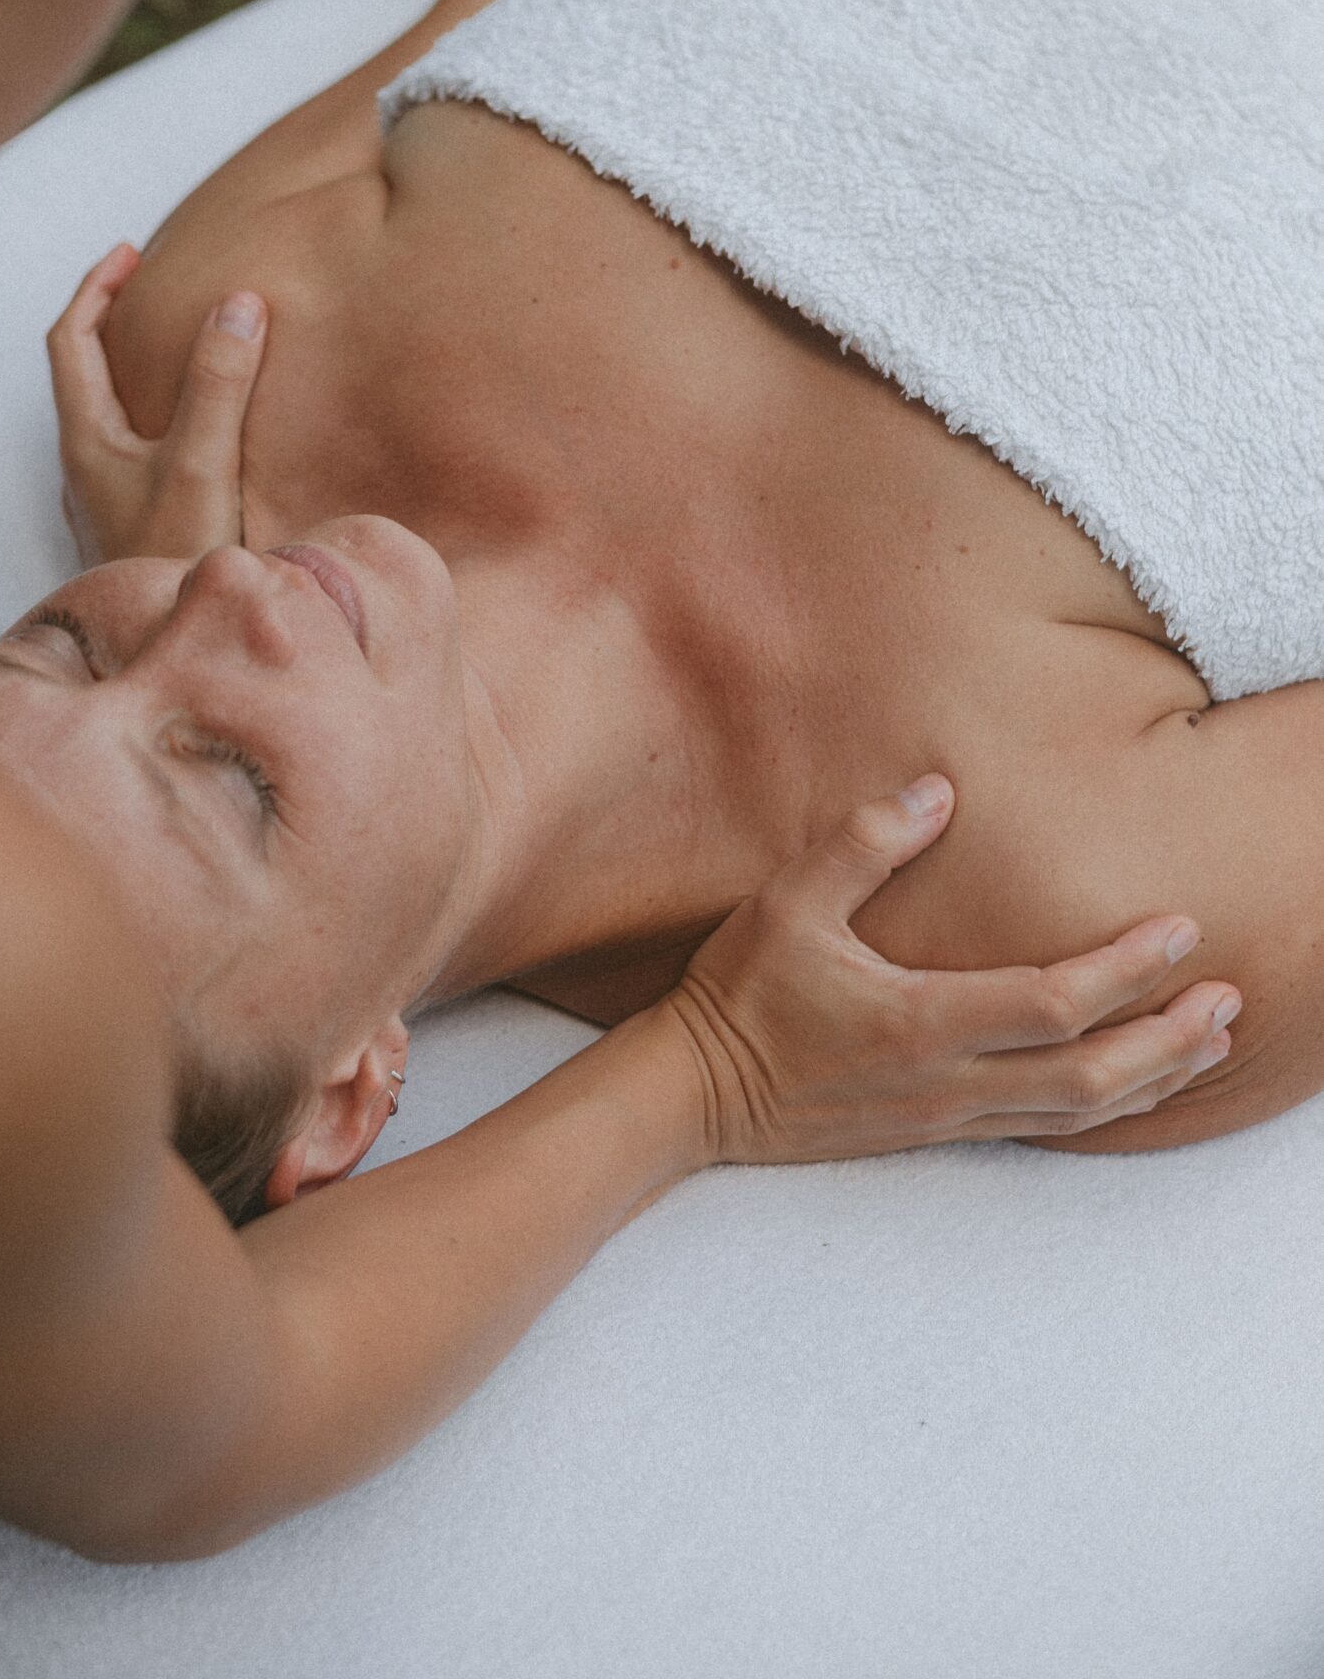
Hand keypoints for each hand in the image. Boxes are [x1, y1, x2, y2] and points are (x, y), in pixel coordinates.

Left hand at [48, 246, 267, 563]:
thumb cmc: (169, 560)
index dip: (96, 288)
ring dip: (132, 368)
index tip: (131, 253)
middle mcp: (84, 465)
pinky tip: (194, 426)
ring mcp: (104, 497)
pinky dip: (154, 411)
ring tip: (175, 343)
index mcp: (85, 438)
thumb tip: (239, 302)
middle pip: (81, 371)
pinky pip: (132, 446)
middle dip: (110, 319)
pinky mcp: (131, 523)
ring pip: (105, 412)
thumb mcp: (201, 464)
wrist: (157, 647)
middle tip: (149, 285)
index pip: (71, 339)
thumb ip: (218, 384)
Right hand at [661, 775, 1239, 1161]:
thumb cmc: (740, 993)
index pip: (1052, 1002)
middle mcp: (947, 1083)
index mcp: (918, 1022)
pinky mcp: (936, 1134)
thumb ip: (866, 842)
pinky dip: (1105, 1108)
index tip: (1179, 930)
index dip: (1125, 970)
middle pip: (1091, 1076)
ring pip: (1077, 1113)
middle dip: (1169, 1039)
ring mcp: (945, 1118)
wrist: (694, 1096)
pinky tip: (1133, 1086)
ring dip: (1152, 1078)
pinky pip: (1043, 1130)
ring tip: (1208, 1041)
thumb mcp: (788, 902)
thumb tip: (940, 790)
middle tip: (1229, 999)